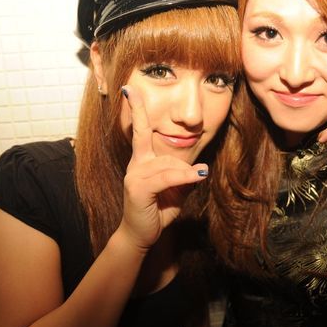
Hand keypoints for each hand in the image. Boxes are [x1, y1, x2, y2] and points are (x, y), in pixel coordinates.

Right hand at [119, 86, 207, 252]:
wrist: (141, 236)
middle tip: (196, 178)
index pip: (140, 131)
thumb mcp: (174, 191)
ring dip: (186, 176)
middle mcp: (136, 165)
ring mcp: (134, 176)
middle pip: (168, 155)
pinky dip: (184, 177)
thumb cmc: (156, 212)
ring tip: (193, 185)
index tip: (128, 89)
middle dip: (184, 169)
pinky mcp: (137, 189)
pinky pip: (166, 177)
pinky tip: (197, 176)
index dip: (137, 109)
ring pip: (169, 166)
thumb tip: (199, 168)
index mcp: (142, 162)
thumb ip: (182, 176)